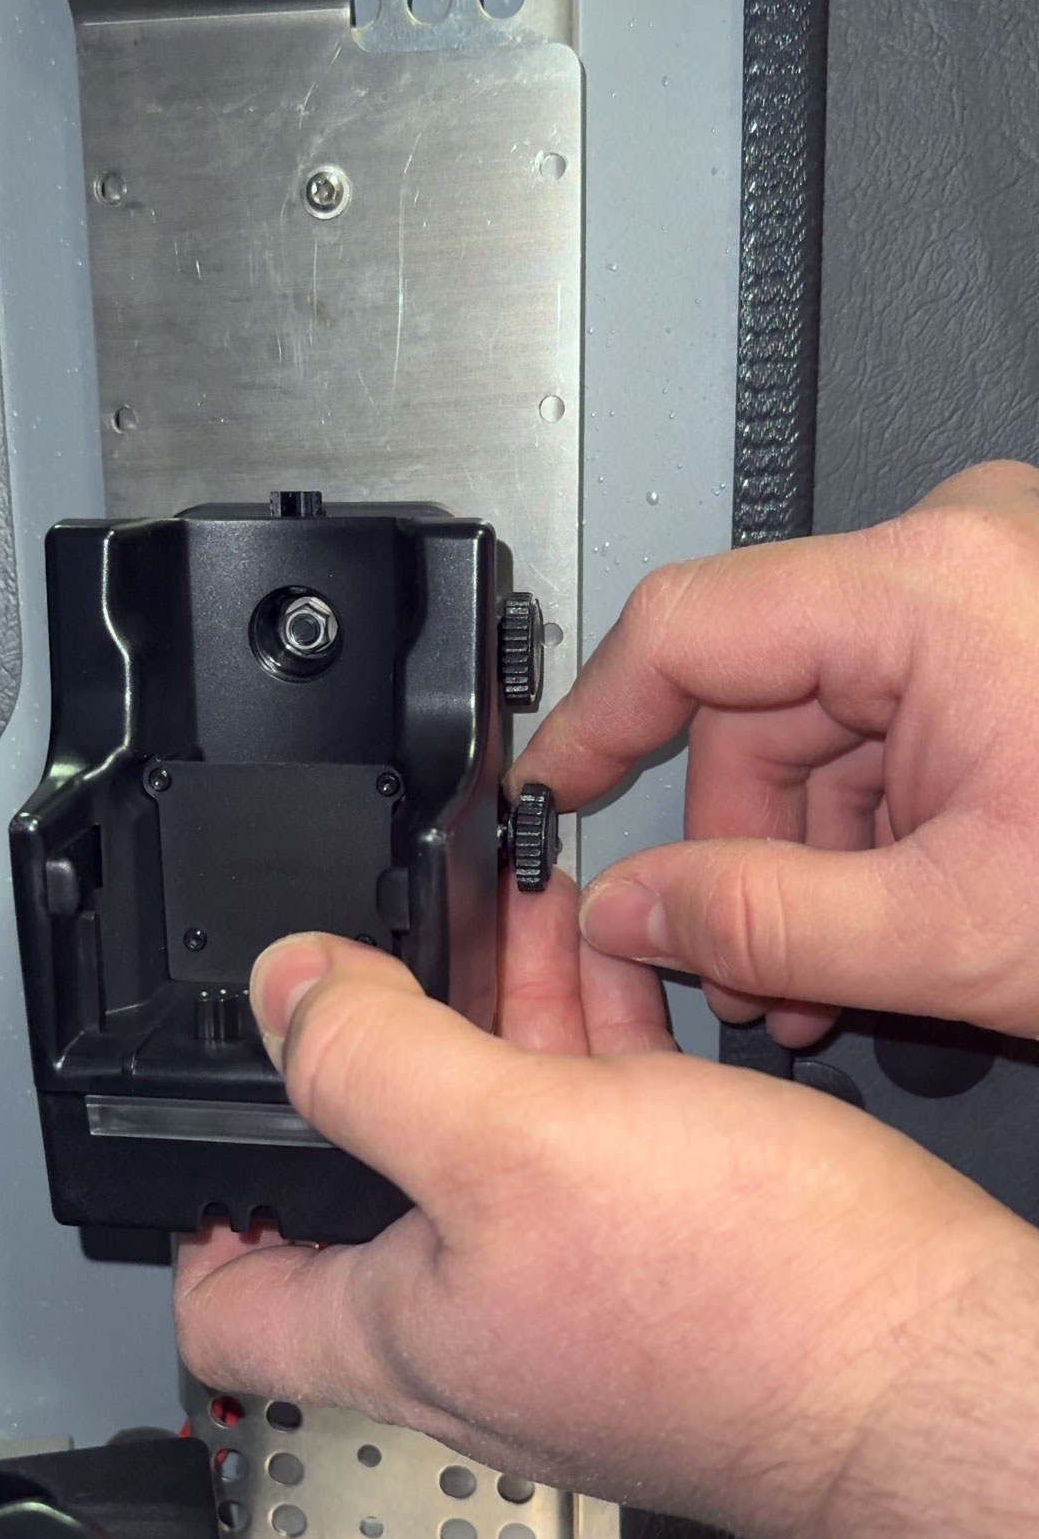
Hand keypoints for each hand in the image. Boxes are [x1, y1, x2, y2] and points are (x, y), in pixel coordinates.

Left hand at [174, 893, 1034, 1538]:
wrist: (939, 1377)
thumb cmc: (747, 1314)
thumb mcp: (514, 1150)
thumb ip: (375, 1066)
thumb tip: (283, 993)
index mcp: (403, 1330)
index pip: (227, 1305)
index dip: (191, 1214)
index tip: (196, 1123)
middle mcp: (483, 1328)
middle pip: (378, 1178)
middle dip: (377, 1050)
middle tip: (384, 958)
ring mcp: (582, 1294)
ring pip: (504, 1137)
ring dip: (496, 1020)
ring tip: (501, 913)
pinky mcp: (678, 1260)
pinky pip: (606, 1132)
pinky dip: (593, 1045)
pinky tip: (615, 963)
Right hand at [517, 460, 1038, 1042]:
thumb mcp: (956, 929)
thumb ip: (760, 923)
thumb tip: (633, 912)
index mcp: (933, 589)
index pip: (686, 628)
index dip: (594, 726)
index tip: (547, 800)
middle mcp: (963, 558)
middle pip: (759, 697)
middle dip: (739, 848)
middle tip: (730, 969)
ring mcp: (1002, 589)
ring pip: (827, 724)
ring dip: (810, 857)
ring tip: (819, 980)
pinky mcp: (1027, 633)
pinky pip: (897, 723)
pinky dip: (878, 827)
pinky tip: (884, 928)